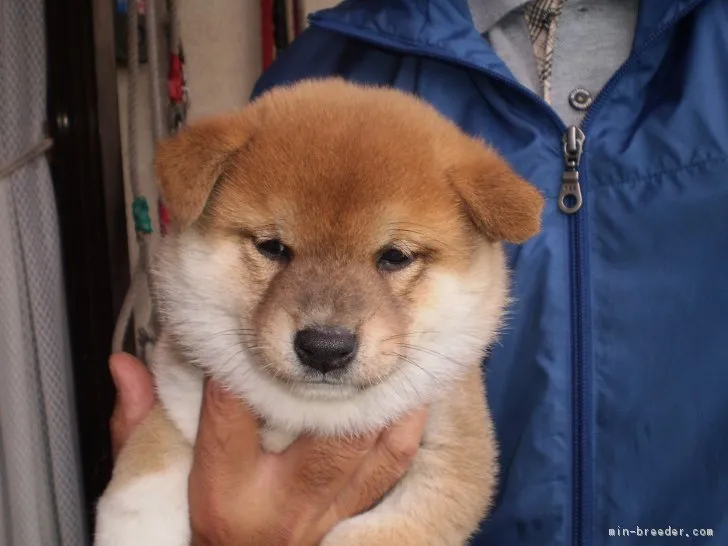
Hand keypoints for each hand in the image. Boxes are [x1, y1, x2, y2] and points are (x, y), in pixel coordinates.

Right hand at [108, 352, 427, 545]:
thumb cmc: (207, 525)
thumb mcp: (165, 479)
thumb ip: (142, 424)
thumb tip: (125, 366)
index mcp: (228, 490)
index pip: (235, 410)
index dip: (240, 360)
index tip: (243, 324)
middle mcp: (285, 500)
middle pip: (323, 430)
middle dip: (332, 377)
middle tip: (334, 332)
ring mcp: (328, 508)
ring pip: (373, 443)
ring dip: (383, 392)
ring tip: (385, 345)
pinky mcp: (355, 509)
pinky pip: (395, 461)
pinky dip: (405, 419)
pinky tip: (407, 387)